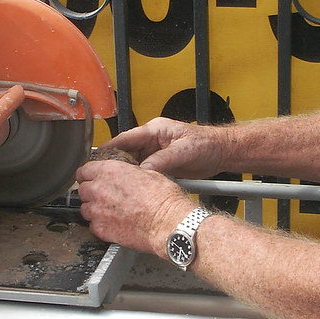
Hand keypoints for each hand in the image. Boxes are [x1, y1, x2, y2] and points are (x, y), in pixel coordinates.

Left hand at [76, 160, 194, 254]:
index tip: (90, 178)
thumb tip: (126, 176)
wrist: (168, 223)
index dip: (88, 175)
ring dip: (94, 209)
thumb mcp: (148, 174)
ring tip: (109, 211)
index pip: (83, 170)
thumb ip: (128, 174)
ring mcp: (98, 212)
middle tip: (104, 196)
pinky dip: (100, 225)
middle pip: (82, 190)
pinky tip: (113, 223)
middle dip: (91, 192)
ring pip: (85, 209)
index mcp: (109, 171)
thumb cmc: (163, 200)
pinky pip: (93, 226)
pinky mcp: (101, 230)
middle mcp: (99, 190)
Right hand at [101, 118, 227, 177]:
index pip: (126, 138)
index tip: (97, 159)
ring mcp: (156, 152)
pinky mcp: (162, 164)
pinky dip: (139, 179)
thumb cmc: (206, 144)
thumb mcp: (184, 151)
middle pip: (127, 152)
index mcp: (155, 130)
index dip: (110, 148)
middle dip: (116, 164)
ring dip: (127, 173)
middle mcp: (153, 140)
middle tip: (103, 177)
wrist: (222, 152)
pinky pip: (145, 172)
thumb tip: (144, 170)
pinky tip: (132, 189)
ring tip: (115, 185)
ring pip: (134, 163)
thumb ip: (163, 160)